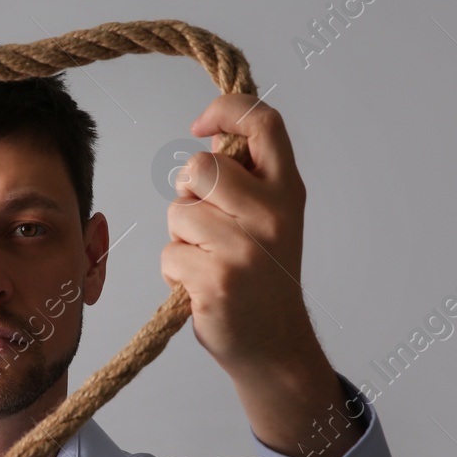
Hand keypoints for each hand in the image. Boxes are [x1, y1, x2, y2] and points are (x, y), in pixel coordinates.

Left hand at [159, 95, 322, 379]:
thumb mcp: (269, 219)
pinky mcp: (217, 280)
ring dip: (180, 239)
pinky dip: (175, 273)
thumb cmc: (262, 279)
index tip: (200, 125)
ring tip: (208, 262)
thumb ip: (245, 180)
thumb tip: (211, 139)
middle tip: (205, 225)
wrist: (275, 346)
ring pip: (177, 213)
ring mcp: (245, 248)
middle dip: (187, 194)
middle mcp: (273, 214)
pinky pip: (169, 254)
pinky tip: (201, 289)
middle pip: (199, 168)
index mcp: (288, 190)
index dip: (226, 111)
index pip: (264, 122)